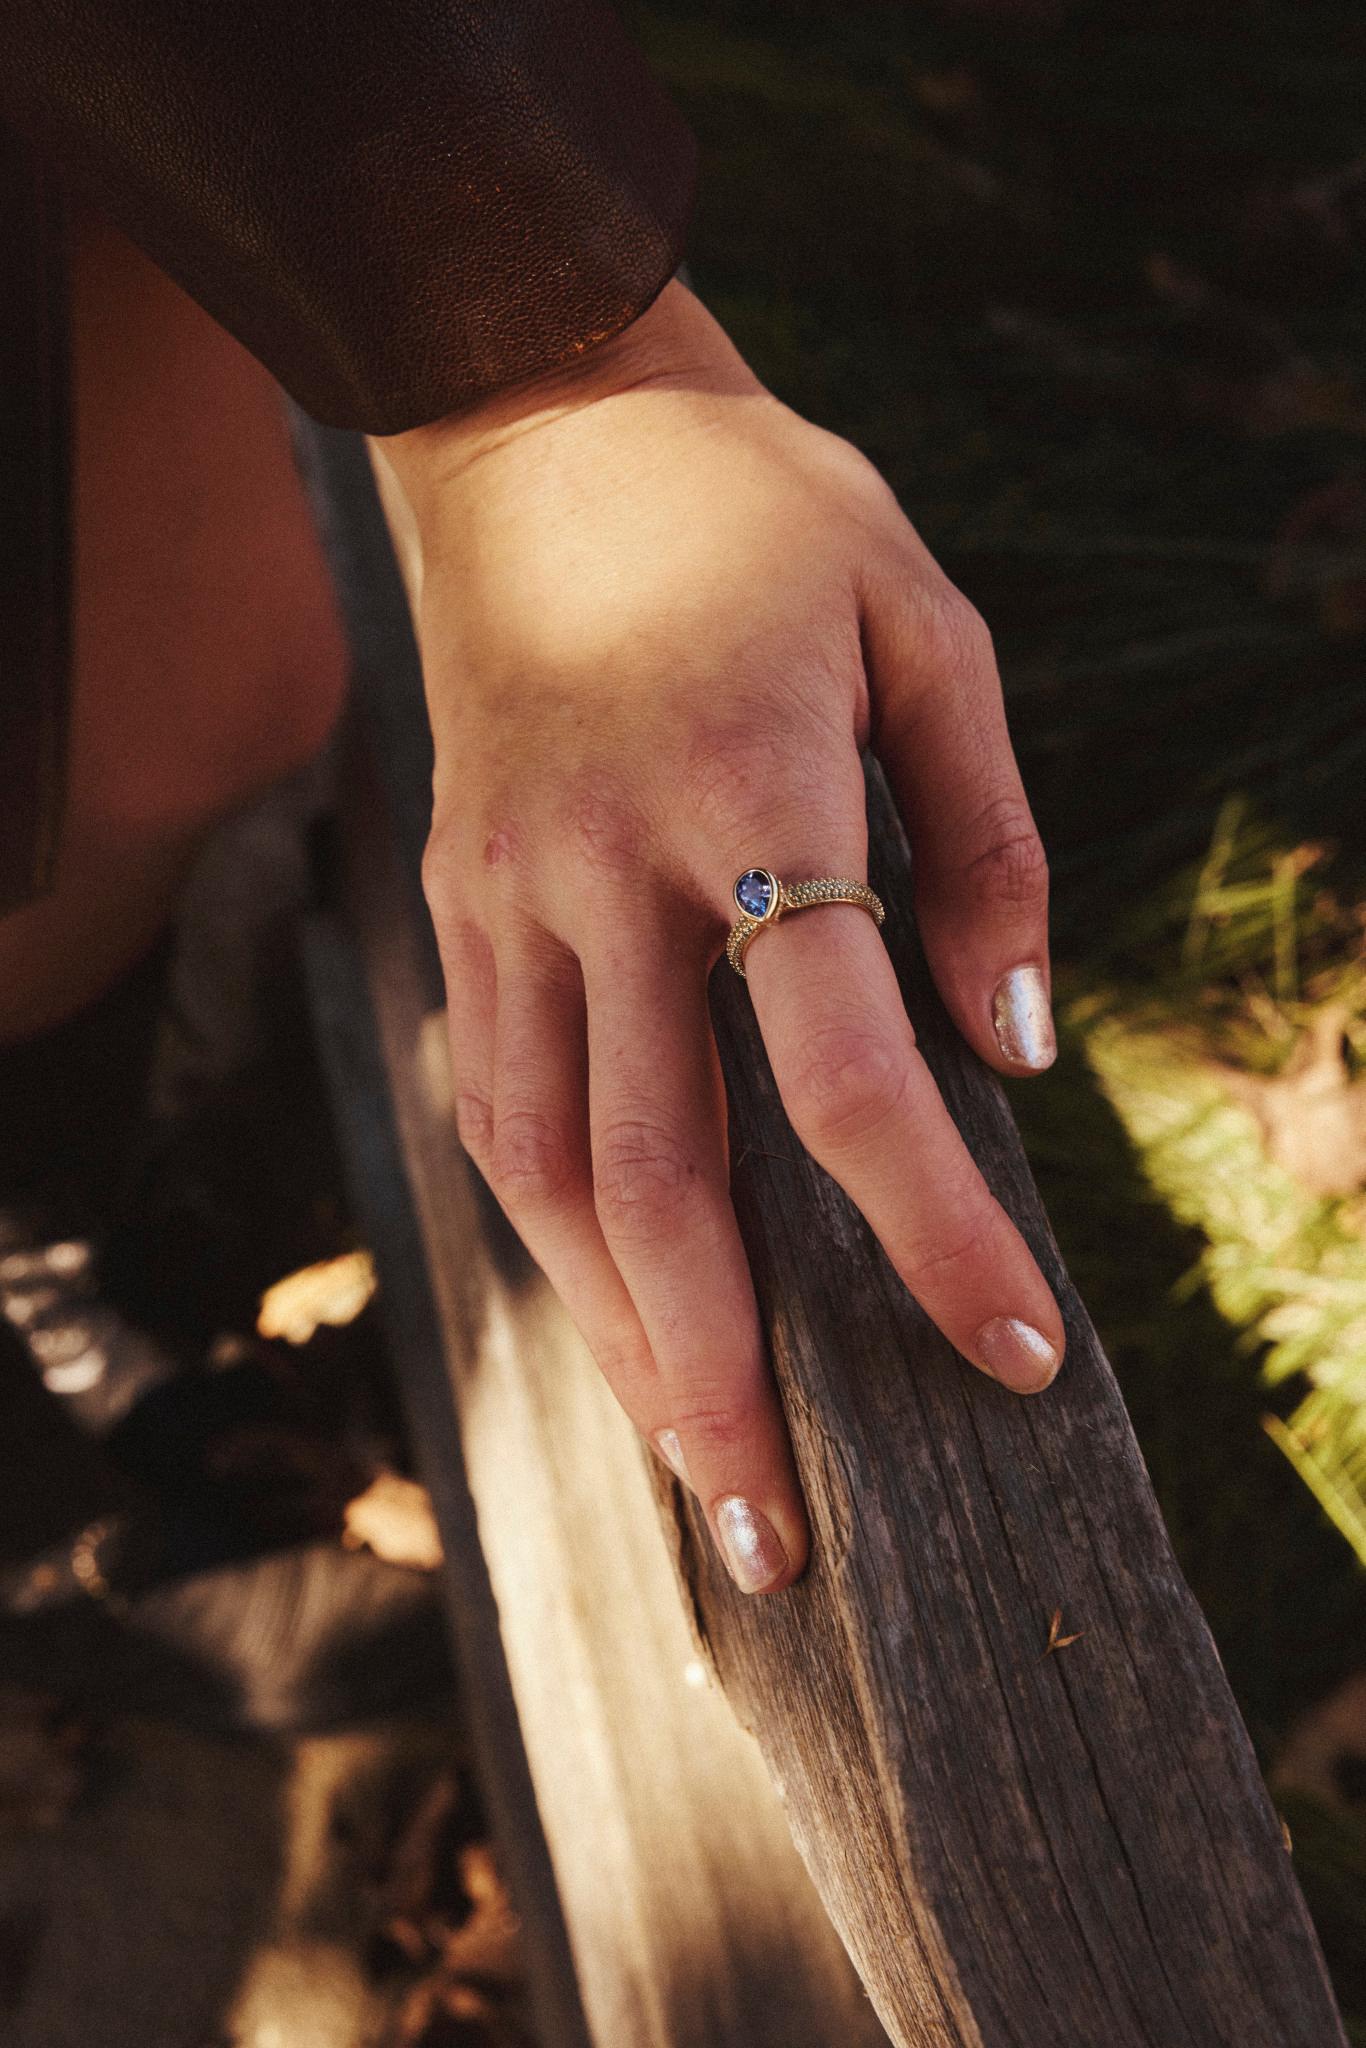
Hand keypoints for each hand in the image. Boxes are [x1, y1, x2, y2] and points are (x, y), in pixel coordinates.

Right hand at [379, 281, 1061, 1594]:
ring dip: (620, 1336)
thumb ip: (989, 838)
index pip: (847, 1070)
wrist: (537, 427)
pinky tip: (613, 1315)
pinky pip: (494, 1101)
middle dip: (724, 1373)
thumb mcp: (926, 627)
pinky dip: (552, 1234)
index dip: (933, 1231)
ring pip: (547, 1166)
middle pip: (657, 1173)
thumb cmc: (761, 517)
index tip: (1015, 1351)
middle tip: (783, 1539)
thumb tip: (1013, 1046)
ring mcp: (507, 894)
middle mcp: (605, 870)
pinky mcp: (458, 902)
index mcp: (750, 793)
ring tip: (696, 1472)